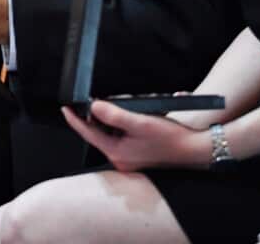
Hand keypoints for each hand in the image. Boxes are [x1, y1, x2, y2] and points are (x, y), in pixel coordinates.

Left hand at [60, 101, 207, 171]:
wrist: (194, 149)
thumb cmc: (170, 138)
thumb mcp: (139, 122)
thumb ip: (114, 115)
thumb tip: (94, 107)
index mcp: (117, 153)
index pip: (88, 134)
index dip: (75, 120)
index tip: (65, 108)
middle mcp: (120, 158)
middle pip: (99, 133)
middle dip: (99, 115)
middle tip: (99, 101)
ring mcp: (129, 158)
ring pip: (111, 133)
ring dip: (114, 119)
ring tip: (127, 109)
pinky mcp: (137, 154)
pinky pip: (122, 136)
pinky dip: (124, 124)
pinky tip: (135, 115)